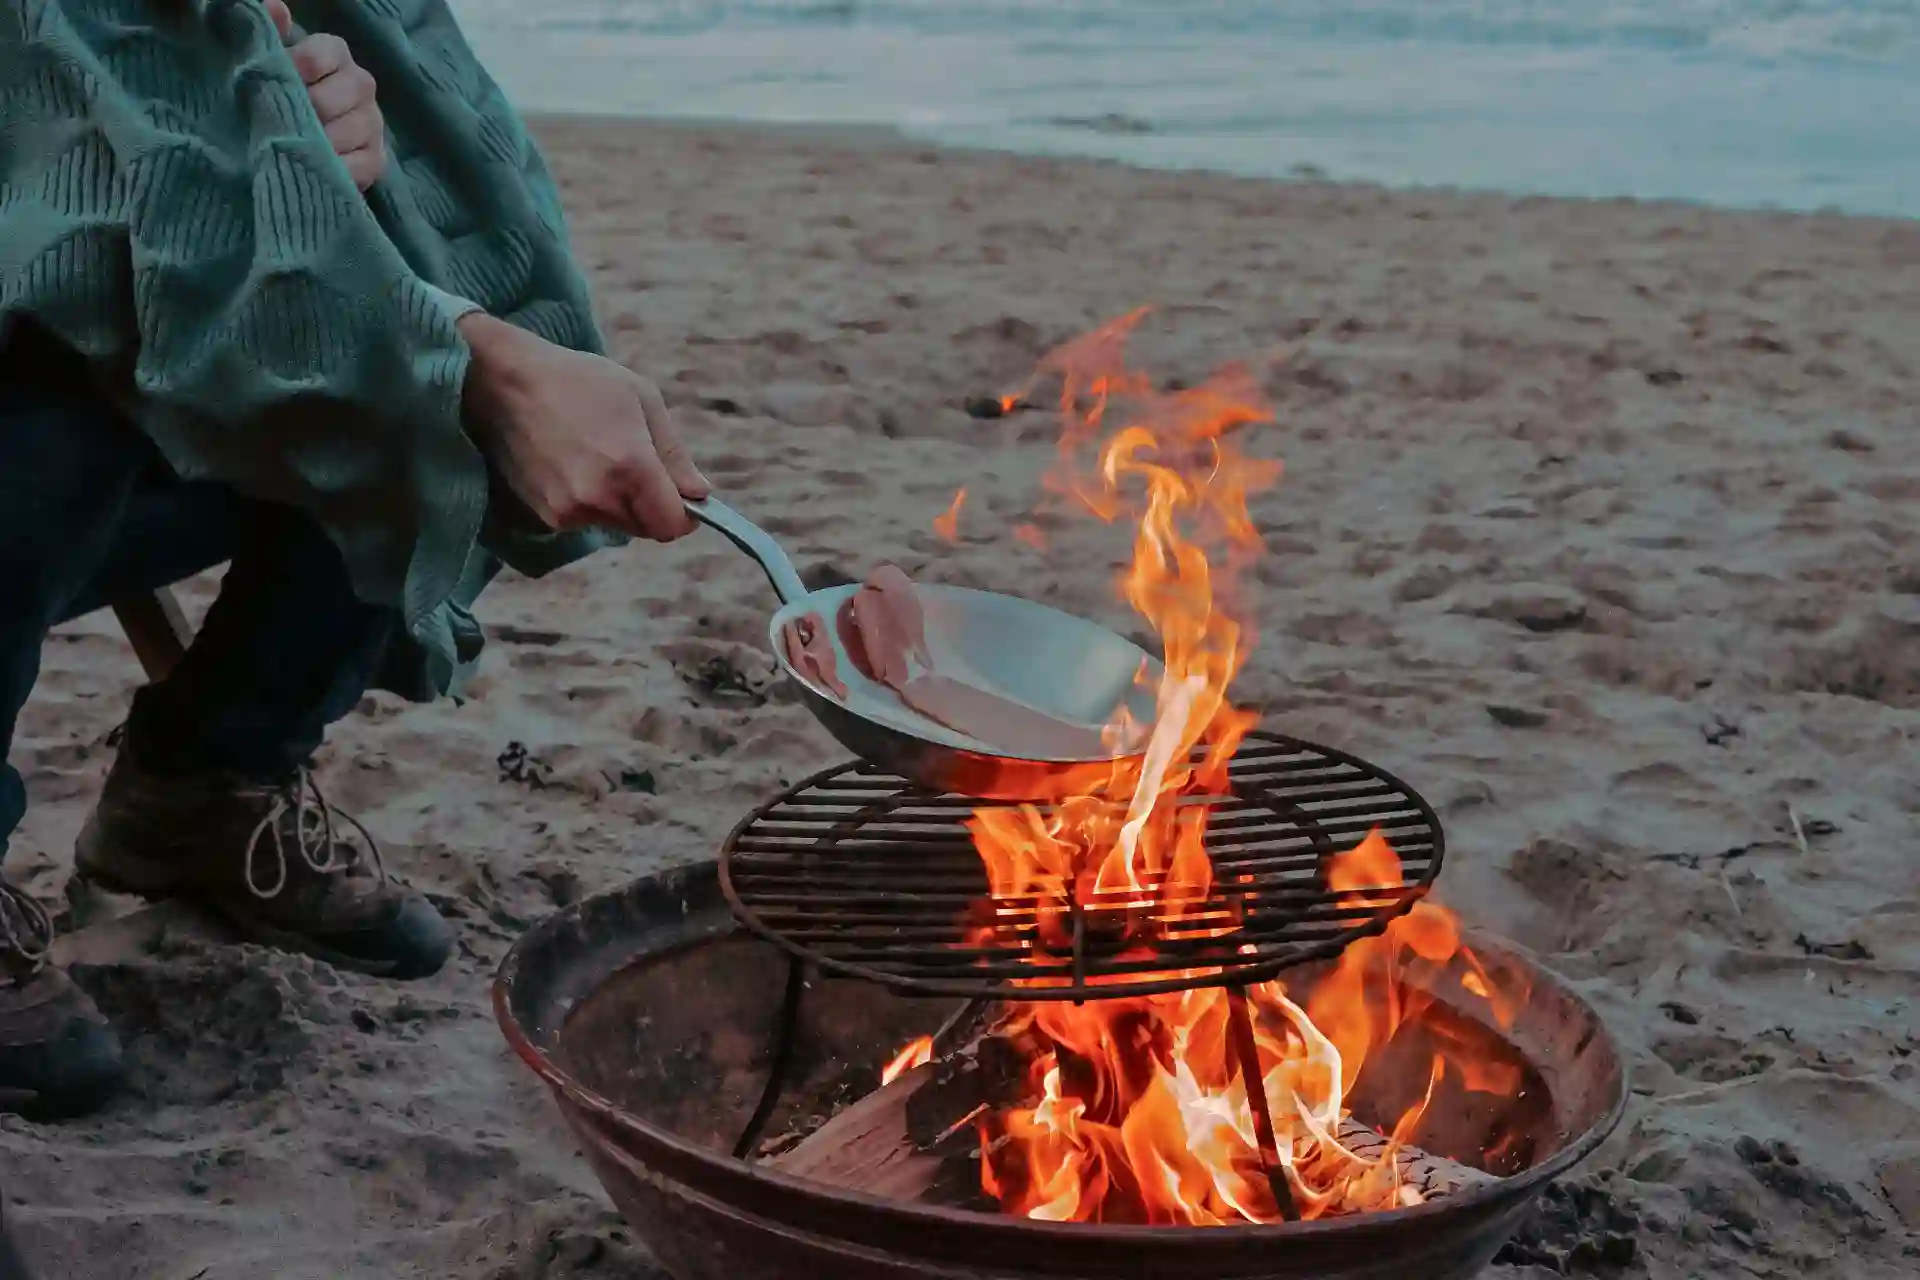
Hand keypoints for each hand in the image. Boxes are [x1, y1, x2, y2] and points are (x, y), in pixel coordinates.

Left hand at [264, 1, 387, 190]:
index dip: (295, 70)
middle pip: (334, 97)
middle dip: (304, 112)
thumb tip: (276, 7)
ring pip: (347, 131)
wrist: (299, 140)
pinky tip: (315, 169)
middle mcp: (362, 84)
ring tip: (293, 148)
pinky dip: (335, 170)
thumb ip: (269, 33)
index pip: (320, 55)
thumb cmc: (282, 95)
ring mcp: (373, 123)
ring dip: (317, 143)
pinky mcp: (377, 159)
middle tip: (277, 123)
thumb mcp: (271, 61)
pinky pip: (359, 166)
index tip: (273, 84)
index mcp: (336, 54)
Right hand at [458, 314, 709, 541]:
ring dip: (619, 502)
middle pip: (646, 527)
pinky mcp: (545, 516)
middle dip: (651, 504)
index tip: (683, 496)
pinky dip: (589, 501)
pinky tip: (571, 463)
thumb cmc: (578, 380)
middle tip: (634, 461)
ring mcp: (568, 511)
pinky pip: (585, 519)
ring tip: (596, 454)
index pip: (672, 525)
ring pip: (615, 524)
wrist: (502, 382)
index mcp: (630, 468)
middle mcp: (599, 498)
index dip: (685, 514)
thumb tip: (699, 495)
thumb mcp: (641, 399)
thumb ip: (674, 454)